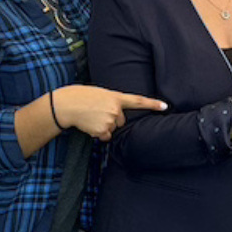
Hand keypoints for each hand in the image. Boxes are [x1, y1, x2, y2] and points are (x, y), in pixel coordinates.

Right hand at [50, 86, 167, 140]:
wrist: (66, 104)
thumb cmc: (80, 97)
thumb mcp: (100, 94)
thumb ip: (112, 102)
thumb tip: (116, 118)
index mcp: (116, 96)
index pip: (138, 101)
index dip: (152, 104)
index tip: (165, 106)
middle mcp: (115, 109)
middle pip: (121, 121)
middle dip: (111, 119)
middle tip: (96, 112)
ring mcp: (110, 120)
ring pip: (112, 130)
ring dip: (103, 126)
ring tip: (90, 117)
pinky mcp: (103, 131)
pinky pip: (105, 136)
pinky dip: (97, 133)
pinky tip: (88, 124)